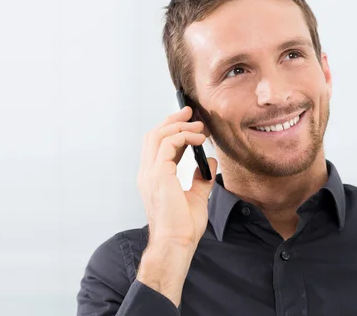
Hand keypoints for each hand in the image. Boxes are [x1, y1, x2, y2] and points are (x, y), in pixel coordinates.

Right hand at [137, 106, 217, 249]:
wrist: (175, 244)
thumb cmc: (182, 227)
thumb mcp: (196, 197)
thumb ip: (201, 178)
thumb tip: (208, 161)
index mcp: (152, 178)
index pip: (157, 145)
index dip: (173, 130)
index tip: (190, 123)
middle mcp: (147, 173)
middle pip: (153, 135)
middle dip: (172, 120)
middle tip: (190, 112)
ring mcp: (150, 173)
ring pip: (157, 135)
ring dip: (179, 126)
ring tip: (199, 127)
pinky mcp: (159, 174)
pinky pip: (168, 144)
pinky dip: (184, 137)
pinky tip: (199, 140)